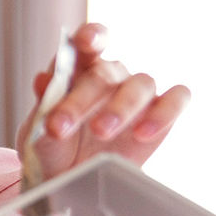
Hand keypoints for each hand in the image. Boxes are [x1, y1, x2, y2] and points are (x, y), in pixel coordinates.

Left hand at [19, 23, 190, 178]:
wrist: (72, 179)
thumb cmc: (55, 148)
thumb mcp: (39, 132)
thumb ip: (43, 107)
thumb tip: (42, 80)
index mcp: (78, 67)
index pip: (88, 42)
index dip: (91, 36)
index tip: (86, 42)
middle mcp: (111, 74)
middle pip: (104, 74)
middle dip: (80, 101)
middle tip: (60, 127)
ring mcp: (138, 91)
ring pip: (140, 84)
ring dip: (120, 108)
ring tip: (101, 131)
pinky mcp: (162, 111)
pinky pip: (176, 100)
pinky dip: (163, 113)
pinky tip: (142, 133)